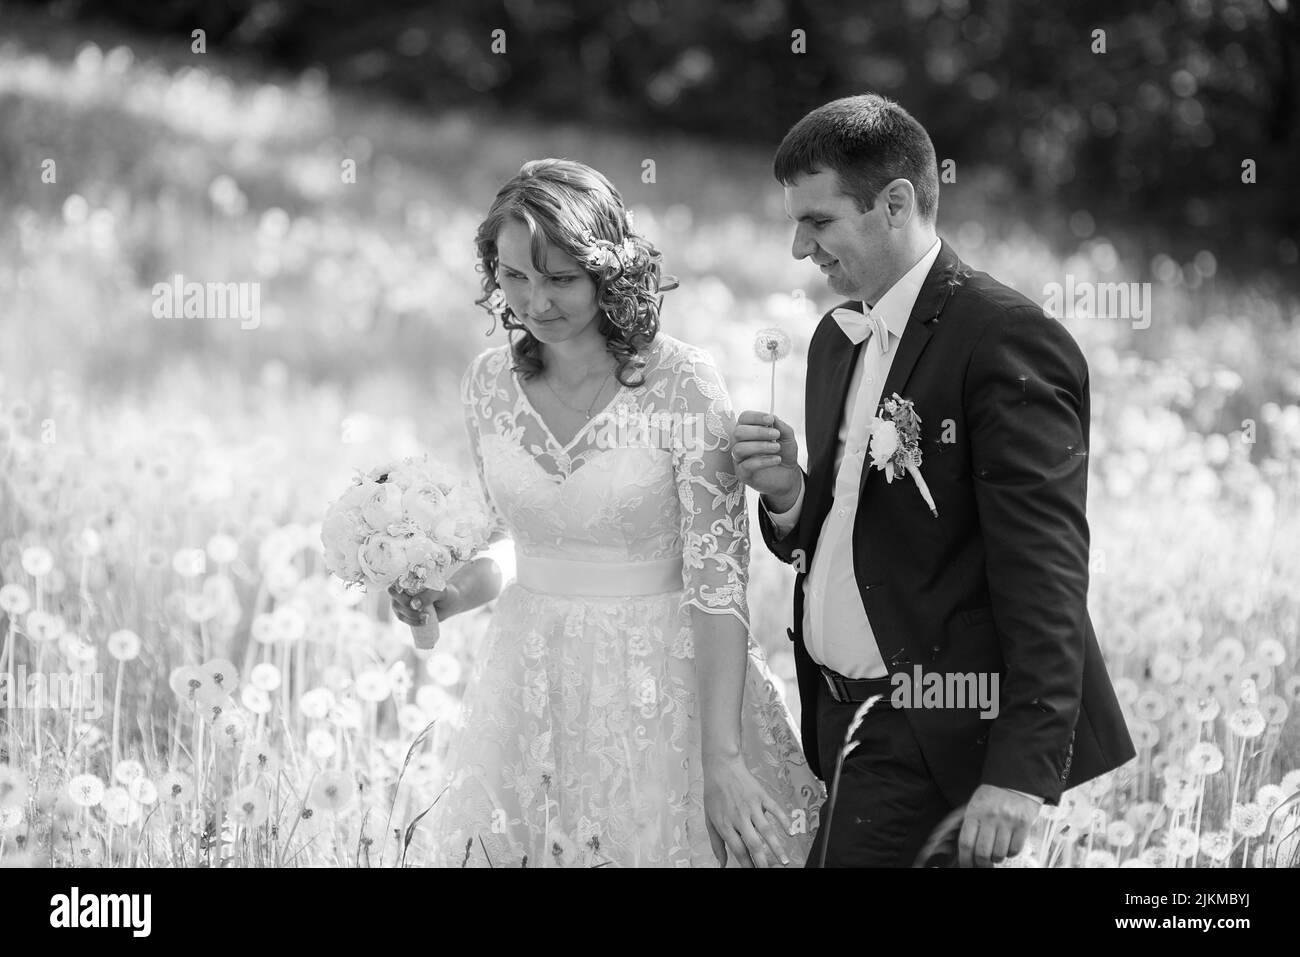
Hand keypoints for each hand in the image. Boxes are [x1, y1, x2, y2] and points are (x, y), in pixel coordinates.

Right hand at [388, 582, 459, 626]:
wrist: (449, 604)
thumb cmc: (445, 594)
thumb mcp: (441, 593)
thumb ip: (429, 595)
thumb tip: (413, 604)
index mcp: (411, 579)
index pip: (397, 580)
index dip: (397, 586)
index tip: (403, 592)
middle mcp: (403, 589)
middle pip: (394, 595)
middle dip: (405, 603)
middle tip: (421, 609)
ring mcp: (402, 601)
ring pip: (398, 609)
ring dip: (410, 615)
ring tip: (427, 617)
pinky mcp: (405, 613)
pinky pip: (403, 618)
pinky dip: (412, 621)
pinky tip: (423, 622)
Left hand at [703, 753, 793, 867]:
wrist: (721, 766)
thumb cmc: (714, 793)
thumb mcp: (709, 819)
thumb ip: (716, 843)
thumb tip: (722, 863)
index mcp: (725, 824)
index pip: (738, 850)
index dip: (747, 864)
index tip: (753, 871)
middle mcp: (739, 817)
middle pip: (754, 844)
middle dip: (764, 861)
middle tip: (770, 870)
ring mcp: (751, 806)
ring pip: (767, 830)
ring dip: (777, 847)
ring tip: (785, 861)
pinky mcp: (761, 796)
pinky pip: (775, 810)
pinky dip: (784, 821)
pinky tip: (791, 833)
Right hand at [732, 411, 800, 512]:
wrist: (788, 476)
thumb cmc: (784, 453)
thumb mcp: (787, 437)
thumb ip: (780, 426)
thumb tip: (772, 417)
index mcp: (748, 431)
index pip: (743, 418)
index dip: (755, 417)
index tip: (770, 420)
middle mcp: (740, 443)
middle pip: (738, 432)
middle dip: (758, 432)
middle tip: (776, 435)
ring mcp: (739, 459)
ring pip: (740, 448)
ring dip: (760, 446)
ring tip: (777, 448)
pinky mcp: (742, 474)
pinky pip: (747, 465)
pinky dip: (764, 461)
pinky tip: (777, 459)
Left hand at [957, 784, 1039, 866]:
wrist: (1015, 780)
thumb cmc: (992, 796)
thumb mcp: (975, 805)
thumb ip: (970, 825)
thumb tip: (966, 851)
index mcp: (975, 812)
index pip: (966, 843)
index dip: (965, 860)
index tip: (967, 865)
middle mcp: (990, 817)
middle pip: (982, 853)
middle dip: (981, 864)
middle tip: (982, 865)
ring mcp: (1007, 821)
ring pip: (999, 854)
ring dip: (996, 858)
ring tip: (996, 853)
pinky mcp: (1023, 824)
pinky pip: (1015, 849)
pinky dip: (1010, 853)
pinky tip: (1008, 846)